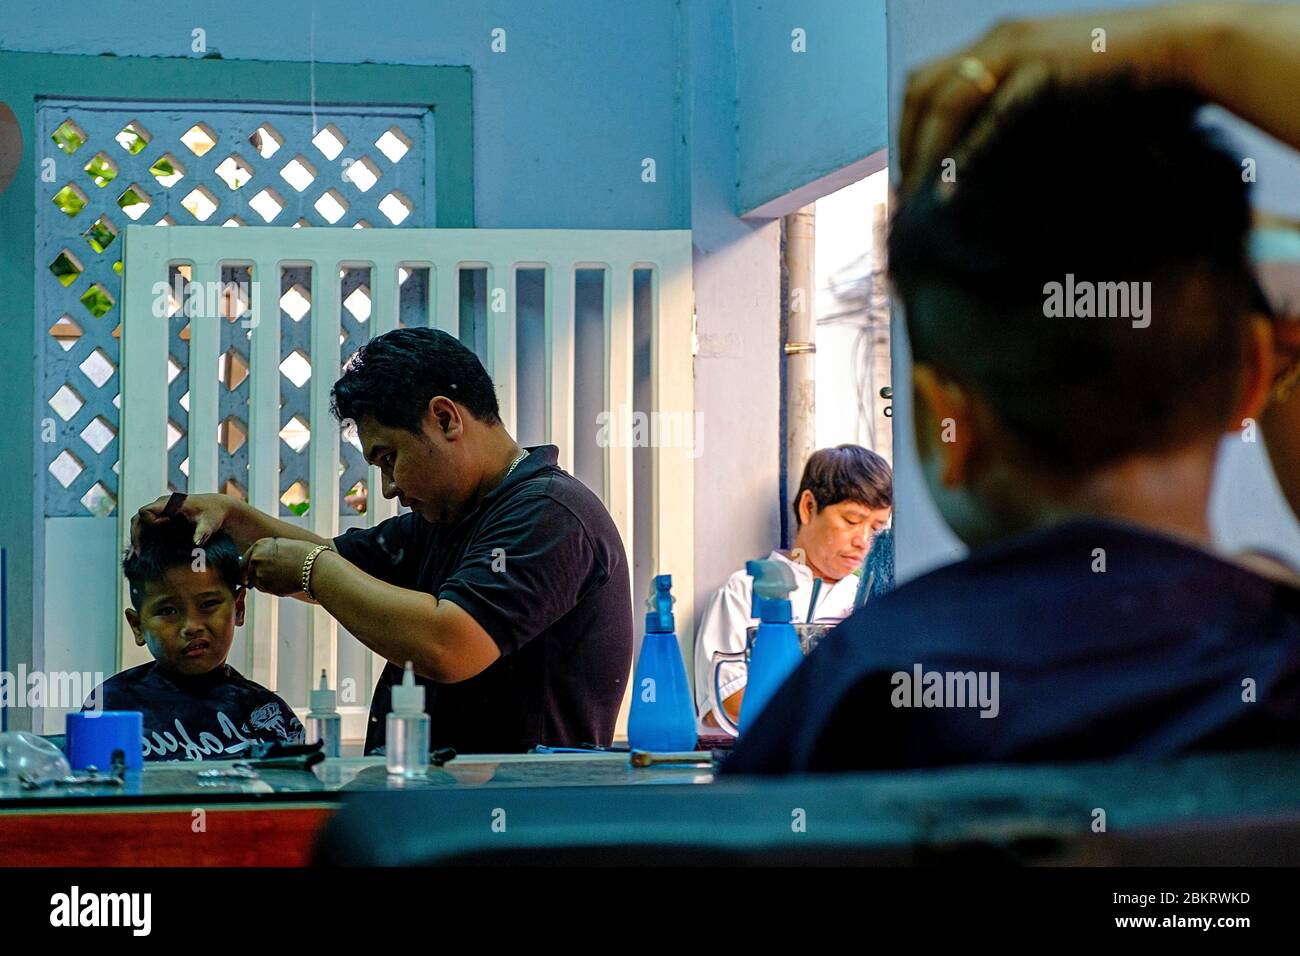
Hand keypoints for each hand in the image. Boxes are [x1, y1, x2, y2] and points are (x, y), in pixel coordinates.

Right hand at [132, 492, 235, 547]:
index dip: (151, 521)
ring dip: (137, 538)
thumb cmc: (213, 514)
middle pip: (138, 518)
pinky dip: (142, 538)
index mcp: (170, 503)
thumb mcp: (209, 524)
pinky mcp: (163, 517)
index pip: (146, 511)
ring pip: (139, 522)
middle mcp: (162, 505)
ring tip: (135, 556)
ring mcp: (161, 511)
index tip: (165, 525)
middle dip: (136, 535)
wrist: (218, 508)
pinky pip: (146, 526)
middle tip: (138, 554)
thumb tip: (197, 543)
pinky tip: (140, 554)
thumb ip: (203, 532)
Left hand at [241, 537, 319, 596]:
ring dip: (264, 581)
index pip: (245, 558)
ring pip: (255, 581)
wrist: (315, 568)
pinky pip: (264, 589)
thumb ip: (267, 551)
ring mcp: (258, 574)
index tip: (257, 569)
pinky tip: (284, 582)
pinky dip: (270, 587)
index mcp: (259, 545)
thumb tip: (256, 560)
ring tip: (282, 576)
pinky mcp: (265, 587)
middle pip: (247, 571)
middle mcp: (255, 559)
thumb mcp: (282, 544)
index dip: (250, 565)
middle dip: (255, 574)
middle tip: (273, 574)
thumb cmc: (304, 554)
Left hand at [898, 4, 1210, 194]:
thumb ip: (1013, 113)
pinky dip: (968, 152)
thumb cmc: (1120, 80)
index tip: (905, 176)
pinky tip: (952, 188)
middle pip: (923, 90)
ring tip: (920, 199)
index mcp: (997, 41)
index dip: (907, 131)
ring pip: (947, 100)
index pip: (926, 84)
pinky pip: (994, 114)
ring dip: (927, 152)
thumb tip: (980, 165)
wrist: (1182, 51)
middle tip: (904, 197)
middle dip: (907, 145)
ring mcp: (1021, 49)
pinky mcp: (1046, 68)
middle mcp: (999, 39)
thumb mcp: (1051, 89)